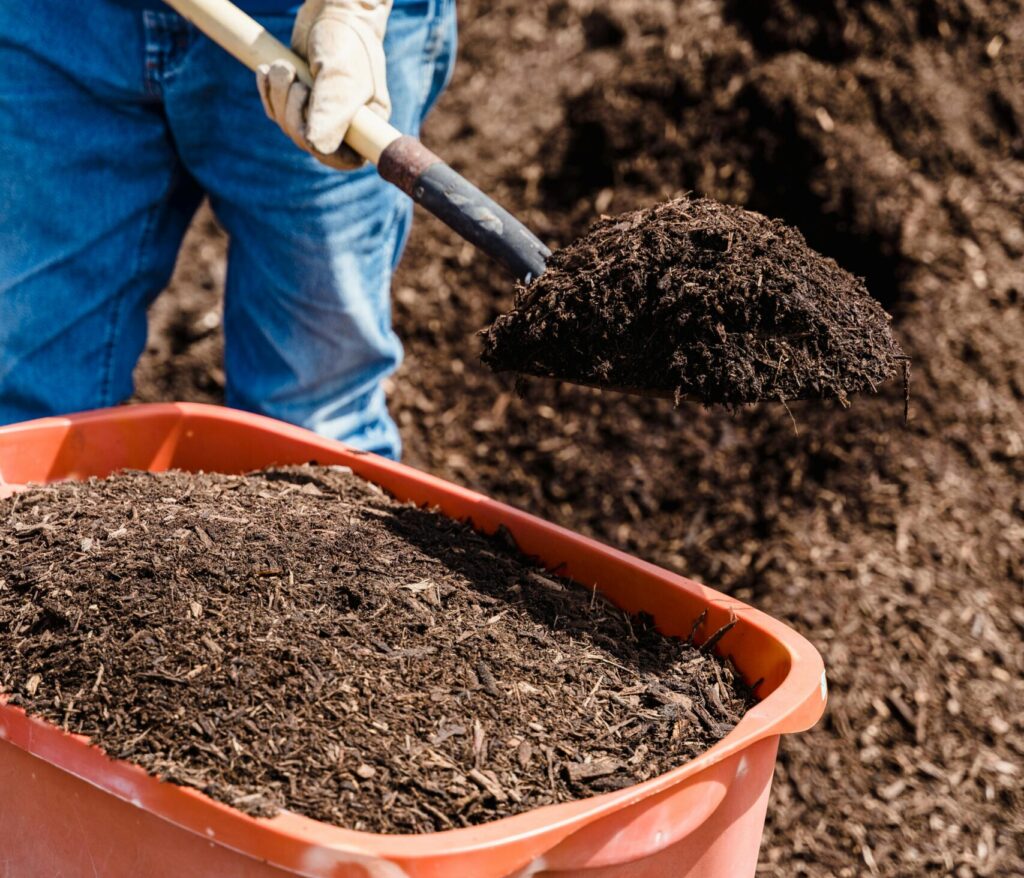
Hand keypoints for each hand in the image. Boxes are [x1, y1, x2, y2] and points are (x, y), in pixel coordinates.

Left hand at [257, 0, 392, 169]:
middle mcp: (345, 125)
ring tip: (282, 66)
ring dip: (278, 96)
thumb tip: (313, 147)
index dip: (320, 145)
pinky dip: (268, 91)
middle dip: (291, 111)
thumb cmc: (346, 40)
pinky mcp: (298, 99)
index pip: (342, 159)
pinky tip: (267, 71)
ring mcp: (319, 113)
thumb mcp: (341, 75)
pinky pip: (276, 111)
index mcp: (366, 126)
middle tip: (292, 77)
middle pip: (307, 142)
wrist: (333, 8)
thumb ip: (331, 112)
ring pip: (288, 126)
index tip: (309, 110)